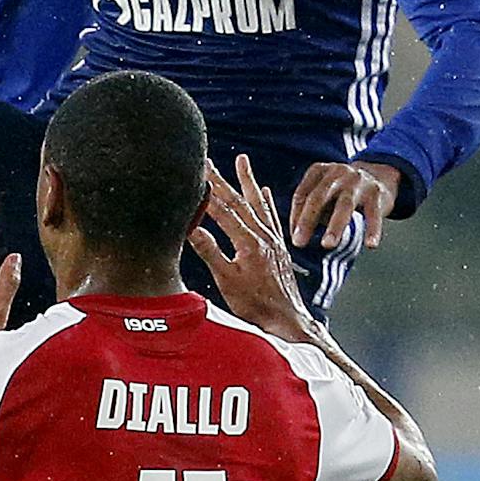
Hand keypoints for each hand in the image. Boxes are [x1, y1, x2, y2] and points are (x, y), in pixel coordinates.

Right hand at [190, 156, 316, 343]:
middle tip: (209, 162)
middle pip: (239, 201)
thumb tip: (192, 229)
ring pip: (257, 203)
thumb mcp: (227, 280)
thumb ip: (210, 252)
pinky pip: (272, 216)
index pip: (224, 211)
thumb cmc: (256, 304)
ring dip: (247, 181)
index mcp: (249, 242)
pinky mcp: (278, 246)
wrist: (287, 318)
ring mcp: (273, 239)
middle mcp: (263, 236)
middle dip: (222, 180)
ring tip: (242, 161)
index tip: (196, 175)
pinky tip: (264, 190)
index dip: (208, 193)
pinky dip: (266, 201)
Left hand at [289, 160, 399, 249]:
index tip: (293, 236)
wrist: (379, 176)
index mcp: (319, 171)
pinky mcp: (376, 192)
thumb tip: (299, 235)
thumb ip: (312, 207)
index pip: (302, 194)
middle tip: (299, 241)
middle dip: (307, 221)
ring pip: (344, 205)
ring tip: (327, 244)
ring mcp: (357, 182)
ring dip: (334, 226)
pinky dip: (372, 229)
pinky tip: (370, 244)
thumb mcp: (325, 190)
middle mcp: (337, 173)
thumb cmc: (343, 189)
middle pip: (318, 198)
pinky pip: (373, 213)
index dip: (295, 216)